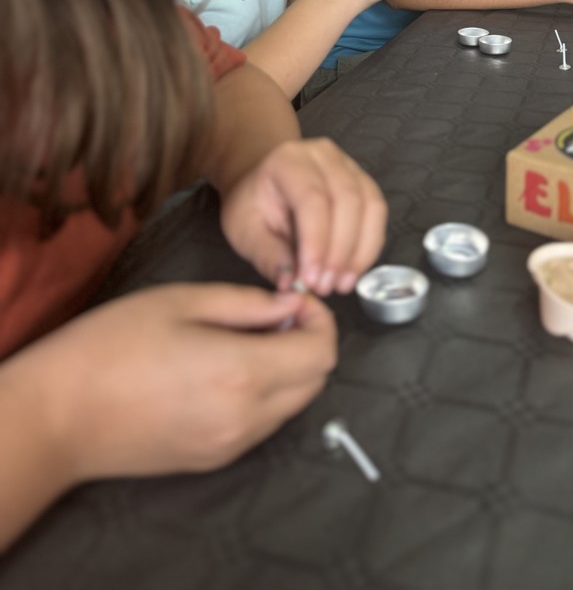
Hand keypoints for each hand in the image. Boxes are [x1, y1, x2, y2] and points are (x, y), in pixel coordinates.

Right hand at [28, 283, 335, 482]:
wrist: (59, 416)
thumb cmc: (112, 346)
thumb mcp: (181, 301)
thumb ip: (248, 303)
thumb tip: (291, 306)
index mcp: (242, 372)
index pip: (321, 353)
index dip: (320, 320)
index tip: (295, 301)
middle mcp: (246, 418)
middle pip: (315, 382)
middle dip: (308, 344)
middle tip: (272, 317)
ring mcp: (231, 446)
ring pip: (292, 406)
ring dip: (287, 372)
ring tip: (245, 342)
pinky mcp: (213, 461)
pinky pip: (262, 426)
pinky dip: (264, 396)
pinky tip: (226, 373)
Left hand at [220, 138, 386, 296]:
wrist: (264, 184)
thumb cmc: (253, 204)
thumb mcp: (244, 231)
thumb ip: (268, 256)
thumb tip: (292, 284)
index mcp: (287, 160)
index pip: (311, 199)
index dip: (316, 243)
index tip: (310, 279)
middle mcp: (323, 155)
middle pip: (347, 201)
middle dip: (339, 252)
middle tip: (324, 286)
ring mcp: (348, 165)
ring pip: (369, 207)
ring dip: (359, 252)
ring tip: (340, 284)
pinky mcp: (363, 182)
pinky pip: (377, 214)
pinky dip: (369, 247)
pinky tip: (352, 270)